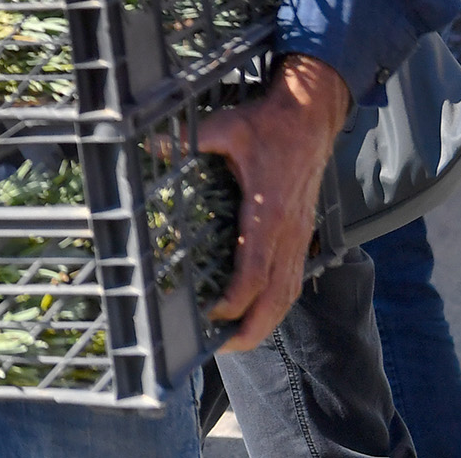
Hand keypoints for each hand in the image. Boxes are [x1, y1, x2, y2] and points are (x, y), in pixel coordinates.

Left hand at [198, 53, 350, 349]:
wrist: (310, 114)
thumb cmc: (267, 123)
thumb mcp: (224, 127)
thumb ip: (187, 140)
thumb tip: (150, 146)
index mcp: (268, 211)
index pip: (256, 268)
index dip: (237, 297)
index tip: (214, 312)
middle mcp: (288, 230)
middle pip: (277, 294)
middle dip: (254, 326)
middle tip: (225, 347)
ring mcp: (299, 234)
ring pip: (289, 290)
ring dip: (268, 320)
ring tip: (239, 340)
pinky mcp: (302, 231)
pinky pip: (294, 276)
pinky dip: (279, 301)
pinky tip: (261, 311)